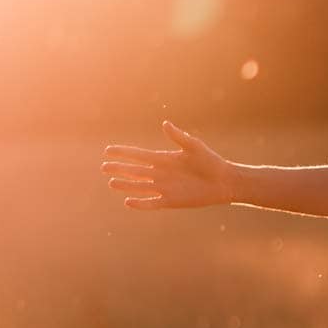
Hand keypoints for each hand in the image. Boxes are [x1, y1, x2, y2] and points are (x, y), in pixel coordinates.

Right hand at [101, 122, 238, 209]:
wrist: (224, 182)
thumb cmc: (210, 161)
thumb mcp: (194, 146)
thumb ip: (178, 137)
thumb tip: (165, 124)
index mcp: (163, 159)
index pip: (138, 155)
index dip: (124, 153)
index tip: (108, 150)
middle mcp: (160, 173)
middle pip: (135, 171)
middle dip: (120, 169)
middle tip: (103, 167)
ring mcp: (164, 188)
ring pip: (139, 187)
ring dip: (126, 185)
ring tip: (111, 182)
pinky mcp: (170, 201)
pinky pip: (151, 203)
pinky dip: (141, 204)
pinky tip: (128, 202)